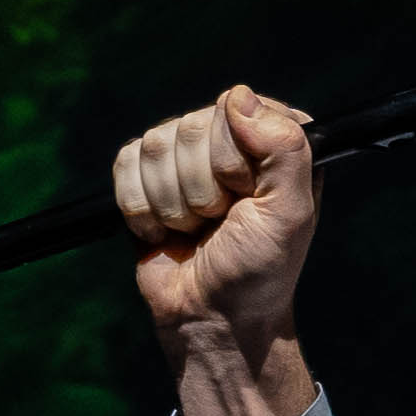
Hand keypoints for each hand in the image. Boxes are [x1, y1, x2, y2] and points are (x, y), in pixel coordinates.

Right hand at [112, 82, 321, 415]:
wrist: (212, 319)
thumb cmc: (259, 271)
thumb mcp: (290, 213)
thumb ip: (285, 148)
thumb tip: (238, 97)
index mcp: (273, 137)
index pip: (232, 108)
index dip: (232, 162)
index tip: (246, 199)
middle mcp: (229, 138)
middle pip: (189, 128)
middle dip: (202, 191)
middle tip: (220, 224)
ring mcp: (185, 155)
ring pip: (154, 147)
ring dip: (173, 205)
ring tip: (197, 231)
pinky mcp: (145, 176)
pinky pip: (125, 166)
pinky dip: (142, 210)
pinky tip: (167, 232)